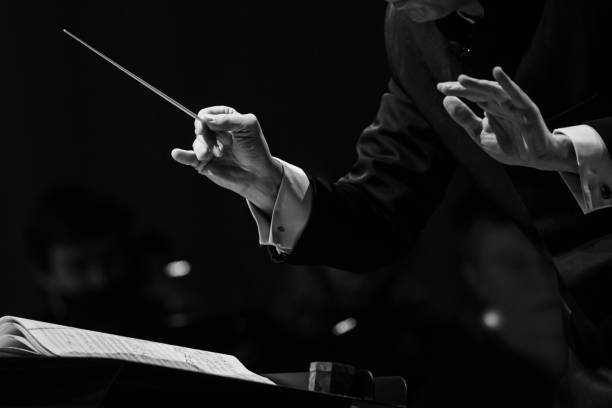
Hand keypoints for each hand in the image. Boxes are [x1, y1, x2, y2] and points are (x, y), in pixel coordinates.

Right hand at [171, 106, 282, 213]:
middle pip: (199, 128)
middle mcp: (214, 132)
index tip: (207, 126)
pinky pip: (188, 157)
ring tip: (217, 156)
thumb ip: (228, 119)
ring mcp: (208, 147)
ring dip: (204, 149)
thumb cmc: (255, 149)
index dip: (205, 119)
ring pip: (196, 143)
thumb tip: (204, 118)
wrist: (257, 175)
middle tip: (222, 147)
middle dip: (208, 136)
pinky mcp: (204, 162)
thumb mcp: (248, 127)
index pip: (207, 113)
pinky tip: (176, 154)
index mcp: (225, 119)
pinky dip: (181, 155)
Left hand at [437, 67, 576, 172]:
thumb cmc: (510, 145)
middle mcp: (501, 102)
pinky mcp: (527, 109)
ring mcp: (514, 104)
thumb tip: (446, 100)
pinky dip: (507, 84)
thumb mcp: (480, 134)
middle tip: (445, 86)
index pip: (471, 95)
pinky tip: (497, 73)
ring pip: (494, 91)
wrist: (534, 158)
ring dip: (478, 84)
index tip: (440, 88)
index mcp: (490, 106)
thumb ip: (465, 119)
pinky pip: (517, 95)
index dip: (457, 91)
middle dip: (463, 88)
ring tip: (461, 79)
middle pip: (479, 91)